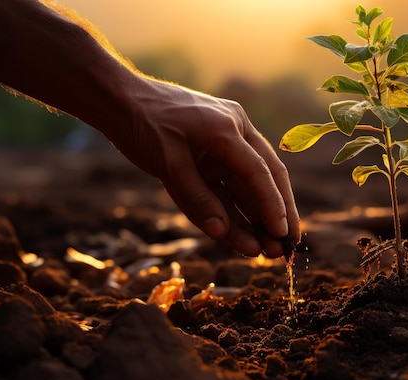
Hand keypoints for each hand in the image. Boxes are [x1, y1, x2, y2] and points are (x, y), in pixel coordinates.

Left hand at [112, 78, 299, 257]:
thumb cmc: (142, 124)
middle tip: (288, 248)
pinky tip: (247, 236)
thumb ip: (196, 199)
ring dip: (259, 218)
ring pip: (250, 186)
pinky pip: (230, 187)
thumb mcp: (167, 163)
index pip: (259, 172)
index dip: (273, 205)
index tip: (282, 235)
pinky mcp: (215, 156)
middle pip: (266, 178)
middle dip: (278, 214)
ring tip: (270, 251)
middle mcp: (236, 133)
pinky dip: (237, 211)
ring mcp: (227, 144)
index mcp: (228, 128)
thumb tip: (222, 233)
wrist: (119, 99)